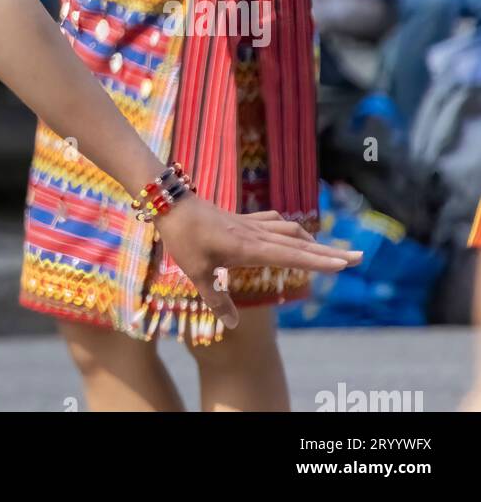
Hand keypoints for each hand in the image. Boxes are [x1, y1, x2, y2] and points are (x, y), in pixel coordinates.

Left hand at [155, 199, 361, 332]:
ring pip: (290, 231)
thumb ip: (216, 300)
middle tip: (358, 258)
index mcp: (248, 248)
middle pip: (300, 244)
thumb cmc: (183, 239)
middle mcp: (255, 235)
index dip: (319, 261)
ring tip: (329, 253)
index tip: (344, 264)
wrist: (170, 203)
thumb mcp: (196, 274)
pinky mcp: (241, 219)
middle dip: (329, 252)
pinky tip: (293, 234)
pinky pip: (274, 223)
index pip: (292, 256)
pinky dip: (290, 230)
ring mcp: (250, 225)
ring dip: (312, 241)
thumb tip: (233, 326)